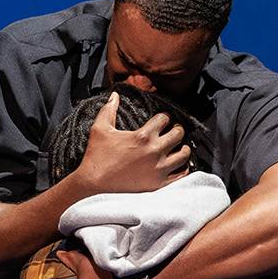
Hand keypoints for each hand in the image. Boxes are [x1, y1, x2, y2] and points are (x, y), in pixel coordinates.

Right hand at [73, 92, 192, 193]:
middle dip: (177, 129)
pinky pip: (180, 174)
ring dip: (183, 148)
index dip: (164, 117)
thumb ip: (109, 109)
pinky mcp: (158, 183)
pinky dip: (183, 168)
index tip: (162, 119)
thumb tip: (114, 95)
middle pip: (178, 134)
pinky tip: (178, 164)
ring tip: (180, 147)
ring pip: (184, 155)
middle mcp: (154, 151)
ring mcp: (158, 168)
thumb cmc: (96, 156)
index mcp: (143, 136)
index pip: (165, 119)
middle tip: (174, 130)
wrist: (93, 183)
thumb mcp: (100, 128)